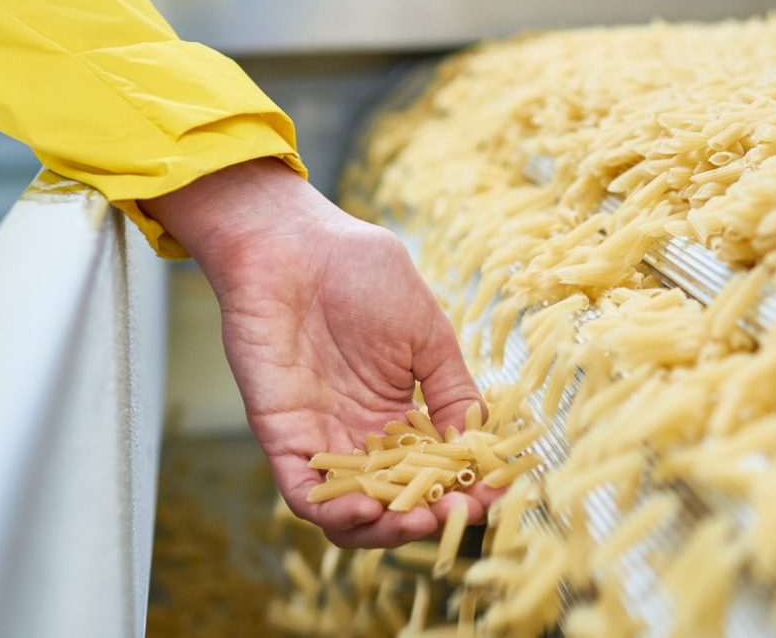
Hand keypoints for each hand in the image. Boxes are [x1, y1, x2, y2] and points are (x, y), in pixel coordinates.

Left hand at [142, 159, 497, 546]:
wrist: (293, 246)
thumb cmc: (361, 273)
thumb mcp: (428, 333)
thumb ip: (453, 389)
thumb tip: (480, 443)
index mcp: (400, 412)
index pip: (435, 471)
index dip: (465, 489)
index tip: (493, 495)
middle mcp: (362, 434)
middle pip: (396, 504)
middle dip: (429, 519)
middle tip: (456, 514)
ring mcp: (322, 439)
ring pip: (352, 514)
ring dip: (385, 531)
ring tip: (415, 521)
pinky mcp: (283, 437)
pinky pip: (304, 495)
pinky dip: (335, 514)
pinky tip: (368, 510)